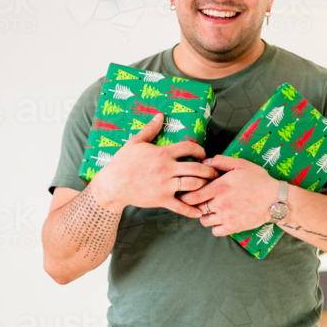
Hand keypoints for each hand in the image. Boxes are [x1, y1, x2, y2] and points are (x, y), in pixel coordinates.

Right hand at [90, 113, 217, 217]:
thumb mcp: (135, 142)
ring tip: (208, 186)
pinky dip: (191, 211)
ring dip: (204, 186)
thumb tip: (160, 115)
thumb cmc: (123, 162)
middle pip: (196, 168)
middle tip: (214, 172)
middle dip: (209, 170)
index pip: (189, 148)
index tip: (203, 154)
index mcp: (162, 153)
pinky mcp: (161, 200)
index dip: (200, 150)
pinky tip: (199, 211)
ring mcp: (164, 186)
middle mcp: (166, 169)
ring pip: (193, 185)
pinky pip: (180, 207)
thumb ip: (150, 129)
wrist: (112, 184)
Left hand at [177, 155, 279, 235]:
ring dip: (205, 216)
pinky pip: (215, 231)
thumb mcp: (241, 164)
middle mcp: (220, 204)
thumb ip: (221, 162)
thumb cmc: (258, 180)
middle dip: (196, 205)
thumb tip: (205, 162)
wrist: (274, 199)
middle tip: (200, 201)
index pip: (192, 196)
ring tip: (212, 209)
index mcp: (220, 187)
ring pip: (204, 221)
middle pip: (196, 209)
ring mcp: (226, 217)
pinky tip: (220, 219)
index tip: (186, 194)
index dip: (186, 196)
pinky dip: (215, 226)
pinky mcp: (233, 227)